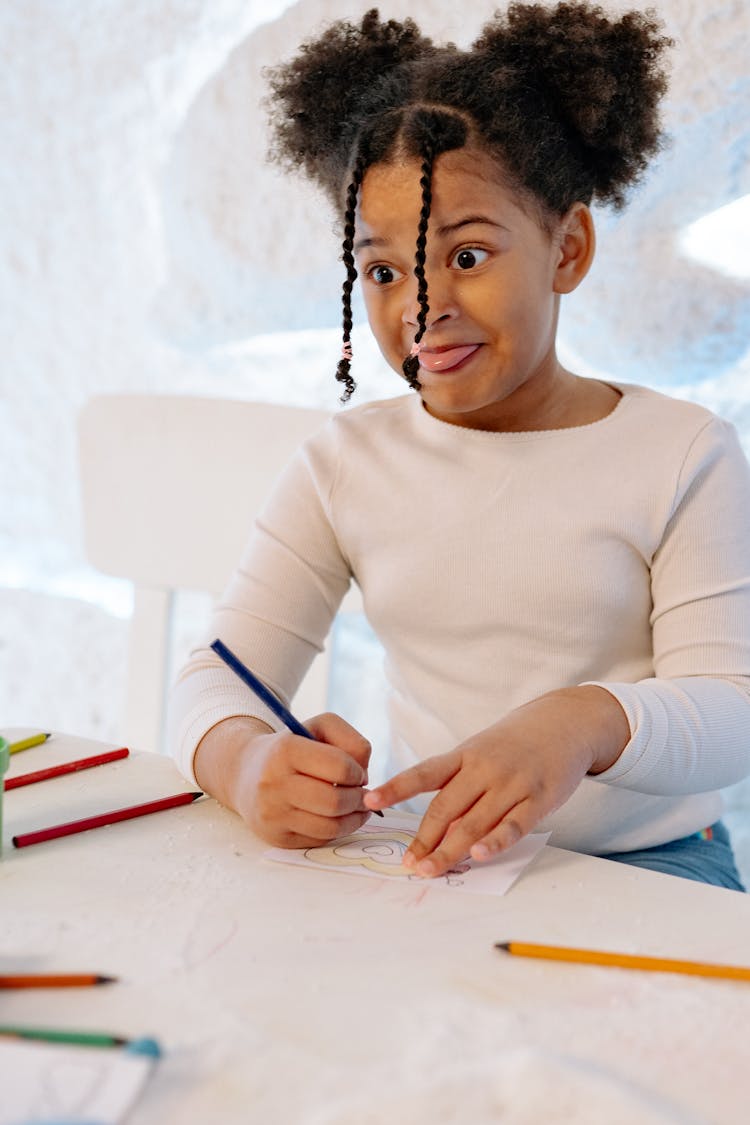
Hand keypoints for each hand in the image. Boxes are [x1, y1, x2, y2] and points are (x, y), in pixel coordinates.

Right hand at [195, 712, 372, 847]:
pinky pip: (320, 840)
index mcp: (285, 750)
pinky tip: (337, 817)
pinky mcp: (276, 837)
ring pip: (330, 827)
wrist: (247, 773)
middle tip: (361, 793)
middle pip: (335, 801)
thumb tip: (364, 778)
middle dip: (358, 799)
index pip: (340, 766)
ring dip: (353, 818)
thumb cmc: (293, 748)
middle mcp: (273, 783)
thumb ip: (351, 740)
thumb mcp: (320, 728)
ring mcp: (272, 814)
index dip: (357, 771)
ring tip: (355, 806)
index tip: (356, 772)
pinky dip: (337, 829)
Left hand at [363, 686, 628, 876]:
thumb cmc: (514, 743)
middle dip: (424, 839)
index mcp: (465, 755)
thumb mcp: (481, 752)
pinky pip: (513, 825)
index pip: (424, 773)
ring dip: (450, 850)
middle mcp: (484, 768)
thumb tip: (437, 830)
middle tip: (408, 863)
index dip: (396, 787)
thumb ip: (460, 785)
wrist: (565, 722)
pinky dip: (495, 841)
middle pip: (446, 807)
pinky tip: (478, 854)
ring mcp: (512, 784)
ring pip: (474, 822)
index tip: (369, 800)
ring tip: (430, 870)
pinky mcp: (538, 799)